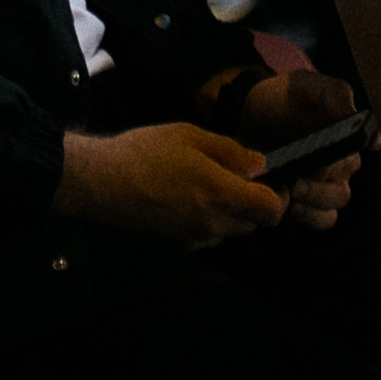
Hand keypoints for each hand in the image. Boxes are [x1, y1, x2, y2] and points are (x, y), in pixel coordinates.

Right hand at [55, 121, 287, 249]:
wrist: (101, 182)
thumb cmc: (145, 152)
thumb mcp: (191, 136)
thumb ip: (231, 152)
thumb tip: (261, 165)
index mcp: (221, 194)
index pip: (273, 211)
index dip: (279, 196)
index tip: (271, 179)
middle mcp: (214, 223)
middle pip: (255, 222)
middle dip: (254, 201)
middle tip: (235, 174)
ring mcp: (196, 237)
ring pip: (232, 229)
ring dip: (231, 210)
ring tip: (207, 181)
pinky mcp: (179, 243)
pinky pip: (209, 233)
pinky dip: (210, 218)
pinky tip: (187, 195)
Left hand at [236, 67, 367, 231]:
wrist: (247, 113)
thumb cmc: (281, 97)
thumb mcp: (303, 86)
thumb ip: (332, 93)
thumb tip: (355, 113)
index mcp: (347, 133)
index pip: (364, 144)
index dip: (359, 148)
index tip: (347, 152)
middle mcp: (342, 160)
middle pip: (348, 177)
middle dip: (325, 180)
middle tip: (301, 177)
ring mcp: (325, 183)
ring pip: (338, 201)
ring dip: (317, 199)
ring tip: (294, 188)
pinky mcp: (307, 200)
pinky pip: (324, 218)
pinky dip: (312, 215)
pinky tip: (293, 205)